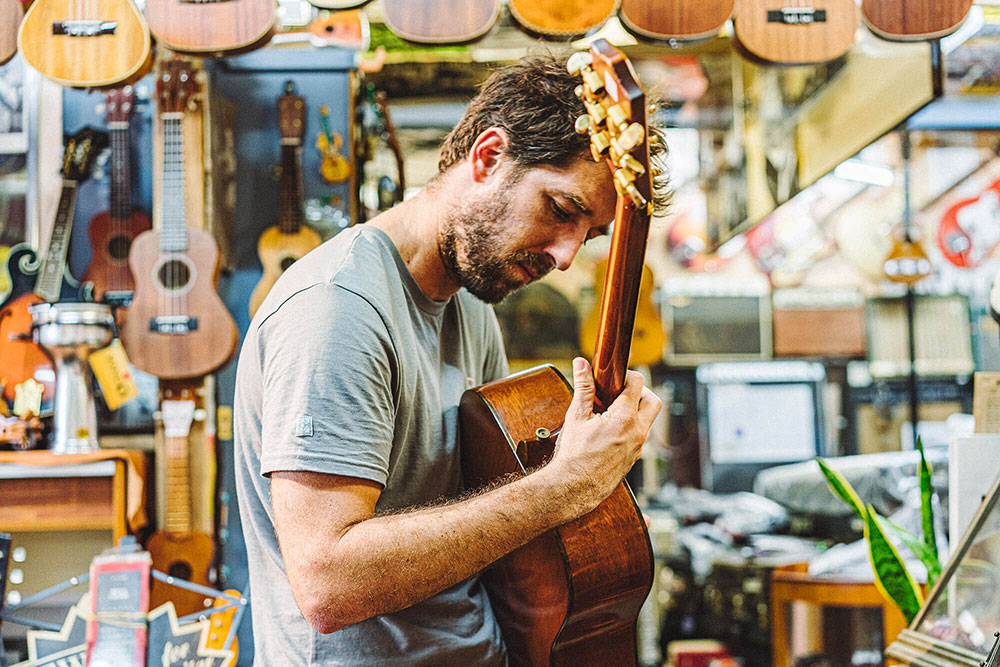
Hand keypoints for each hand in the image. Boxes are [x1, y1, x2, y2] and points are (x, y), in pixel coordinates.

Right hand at [545, 357, 660, 514]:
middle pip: (654, 400)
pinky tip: (610, 429)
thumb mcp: (576, 417)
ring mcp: (639, 446)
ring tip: (611, 411)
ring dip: (635, 410)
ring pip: (648, 419)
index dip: (625, 375)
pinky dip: (631, 426)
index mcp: (624, 418)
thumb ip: (582, 388)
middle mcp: (637, 432)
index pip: (637, 383)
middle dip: (640, 391)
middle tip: (620, 392)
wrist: (573, 488)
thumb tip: (581, 364)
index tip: (613, 378)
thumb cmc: (573, 456)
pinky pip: (641, 435)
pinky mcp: (635, 457)